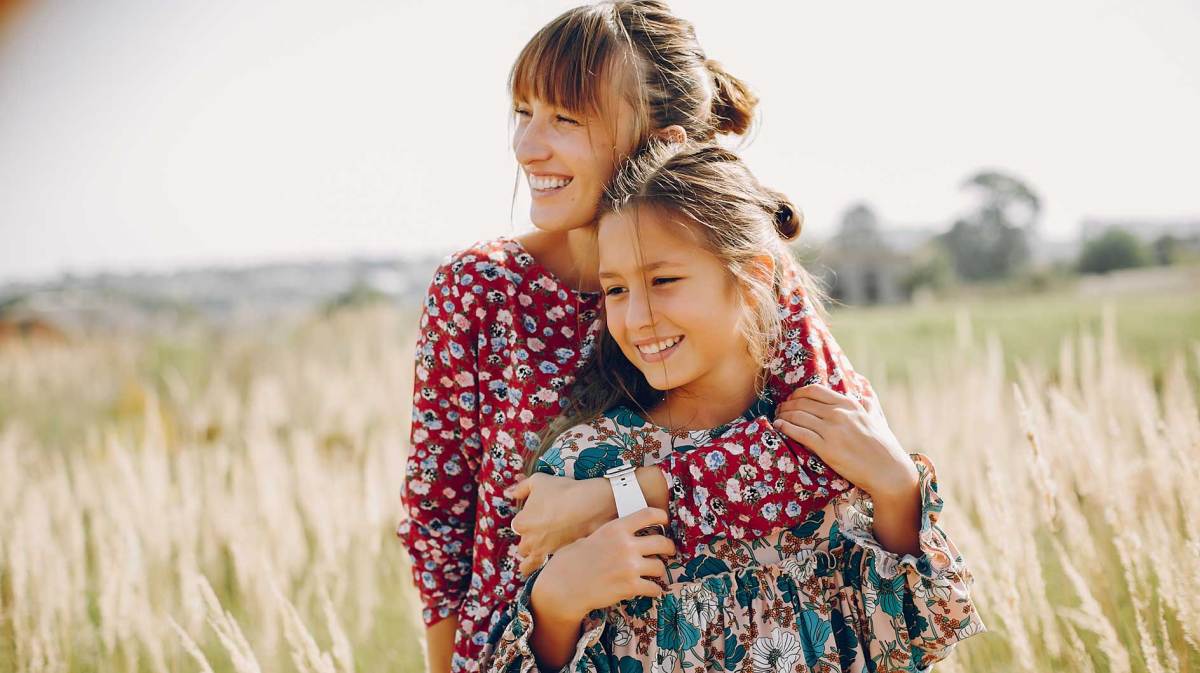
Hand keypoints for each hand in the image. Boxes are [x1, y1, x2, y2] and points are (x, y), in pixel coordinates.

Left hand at [507, 473, 615, 575]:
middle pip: (523, 547)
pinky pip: (549, 567)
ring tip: (532, 563)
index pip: (518, 525)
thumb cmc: (561, 491)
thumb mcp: (538, 481)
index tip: (536, 515)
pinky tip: (553, 567)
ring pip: (530, 563)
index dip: (527, 520)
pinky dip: (548, 568)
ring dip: (530, 562)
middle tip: (539, 535)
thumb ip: (521, 488)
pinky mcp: (560, 557)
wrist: (587, 506)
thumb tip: (510, 493)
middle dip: (529, 542)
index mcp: (521, 523)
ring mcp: (545, 551)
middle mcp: (529, 540)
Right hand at [531, 507, 675, 621]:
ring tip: (653, 573)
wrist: (564, 587)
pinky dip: (655, 589)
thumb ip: (610, 535)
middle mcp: (626, 545)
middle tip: (668, 551)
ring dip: (659, 571)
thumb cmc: (571, 562)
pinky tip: (651, 589)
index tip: (664, 521)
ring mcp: (630, 567)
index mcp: (616, 529)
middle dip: (669, 547)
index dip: (661, 516)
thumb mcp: (589, 538)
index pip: (648, 514)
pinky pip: (655, 588)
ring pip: (660, 567)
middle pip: (662, 542)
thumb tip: (623, 532)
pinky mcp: (630, 587)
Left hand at [772, 384, 916, 498]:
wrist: (889, 471)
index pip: (814, 390)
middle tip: (779, 409)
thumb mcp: (876, 418)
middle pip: (802, 402)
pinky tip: (779, 427)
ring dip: (783, 415)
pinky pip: (799, 433)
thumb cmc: (884, 446)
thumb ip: (868, 402)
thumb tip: (864, 388)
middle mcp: (839, 414)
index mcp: (849, 404)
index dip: (798, 393)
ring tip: (777, 418)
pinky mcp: (827, 448)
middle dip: (787, 404)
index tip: (791, 399)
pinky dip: (785, 427)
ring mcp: (832, 430)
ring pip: (798, 416)